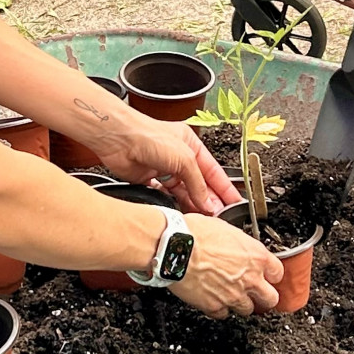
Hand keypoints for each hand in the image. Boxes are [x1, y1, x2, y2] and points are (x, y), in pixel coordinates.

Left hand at [98, 114, 239, 215]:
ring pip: (182, 191)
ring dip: (192, 203)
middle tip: (217, 215)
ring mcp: (163, 168)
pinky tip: (180, 212)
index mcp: (191, 145)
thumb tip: (208, 202)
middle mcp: (178, 156)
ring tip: (202, 217)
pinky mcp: (149, 179)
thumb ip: (197, 183)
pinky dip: (173, 203)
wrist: (119, 139)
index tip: (233, 202)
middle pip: (198, 183)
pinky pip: (165, 195)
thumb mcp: (184, 158)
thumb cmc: (148, 135)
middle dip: (208, 199)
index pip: (213, 170)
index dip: (224, 188)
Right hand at [177, 213, 282, 317]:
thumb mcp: (225, 229)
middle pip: (270, 299)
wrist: (173, 247)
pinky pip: (223, 314)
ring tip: (229, 294)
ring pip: (248, 310)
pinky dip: (219, 309)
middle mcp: (249, 278)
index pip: (278, 273)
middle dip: (263, 296)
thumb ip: (240, 244)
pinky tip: (212, 299)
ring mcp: (233, 295)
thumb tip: (239, 247)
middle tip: (255, 293)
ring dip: (240, 303)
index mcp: (256, 256)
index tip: (266, 275)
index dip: (271, 274)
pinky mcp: (215, 307)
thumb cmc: (194, 233)